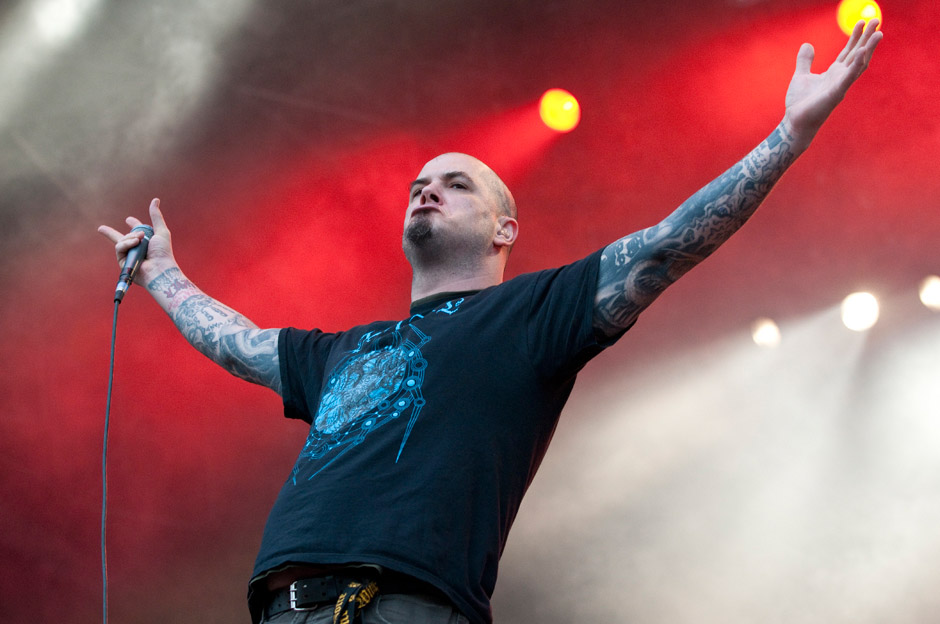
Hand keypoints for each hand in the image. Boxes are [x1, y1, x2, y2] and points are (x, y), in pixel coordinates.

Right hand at [97, 198, 176, 284]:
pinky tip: (134, 244)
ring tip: (140, 239)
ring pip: (121, 240)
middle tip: (100, 228)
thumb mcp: (161, 231)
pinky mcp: (122, 261)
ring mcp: (129, 255)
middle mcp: (136, 249)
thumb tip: (155, 200)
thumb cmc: (163, 252)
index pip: (137, 231)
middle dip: (109, 233)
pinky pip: (119, 247)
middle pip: (121, 238)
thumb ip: (156, 216)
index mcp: (146, 242)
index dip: (134, 225)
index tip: (128, 220)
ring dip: (130, 237)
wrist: (160, 268)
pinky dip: (126, 244)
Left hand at [784, 19, 882, 148]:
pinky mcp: (835, 94)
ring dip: (869, 49)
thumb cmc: (799, 103)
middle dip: (868, 38)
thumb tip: (807, 44)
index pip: (849, 51)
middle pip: (858, 54)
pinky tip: (861, 52)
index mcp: (834, 73)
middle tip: (877, 20)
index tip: (862, 22)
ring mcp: (840, 86)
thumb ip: (805, 61)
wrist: (794, 122)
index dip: (856, 37)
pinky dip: (855, 65)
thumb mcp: (801, 76)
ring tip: (879, 33)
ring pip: (859, 64)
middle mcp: (841, 78)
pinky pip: (848, 78)